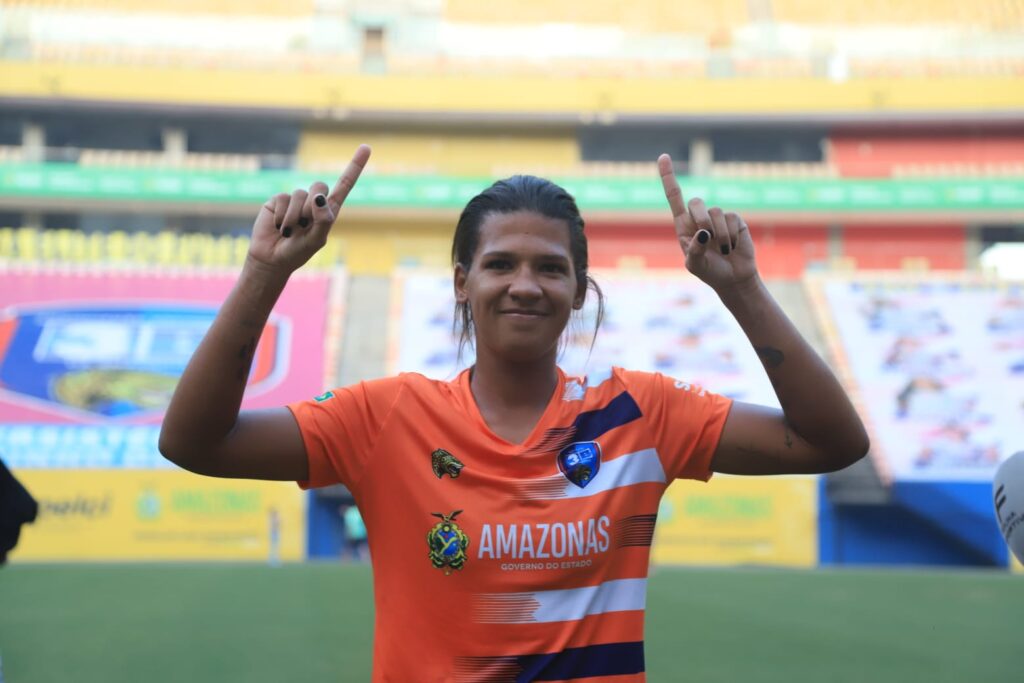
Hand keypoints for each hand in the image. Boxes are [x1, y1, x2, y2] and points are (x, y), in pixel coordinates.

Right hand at [247, 145, 370, 275]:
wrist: (272, 259)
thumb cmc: (297, 252)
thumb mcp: (316, 240)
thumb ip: (323, 220)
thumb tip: (320, 198)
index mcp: (328, 210)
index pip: (344, 185)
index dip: (354, 166)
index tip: (366, 147)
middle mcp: (313, 202)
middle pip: (320, 186)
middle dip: (313, 204)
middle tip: (305, 224)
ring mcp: (295, 200)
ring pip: (300, 195)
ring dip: (295, 218)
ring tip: (290, 232)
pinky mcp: (278, 200)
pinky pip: (284, 199)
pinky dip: (283, 217)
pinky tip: (279, 227)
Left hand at [658, 153, 758, 292]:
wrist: (733, 278)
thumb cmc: (710, 271)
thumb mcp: (695, 265)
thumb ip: (694, 250)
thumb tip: (704, 232)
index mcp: (684, 226)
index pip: (674, 197)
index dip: (668, 177)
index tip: (663, 156)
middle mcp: (700, 218)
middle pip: (696, 202)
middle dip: (701, 220)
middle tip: (707, 238)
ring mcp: (718, 217)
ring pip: (716, 212)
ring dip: (720, 236)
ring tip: (723, 250)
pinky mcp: (735, 220)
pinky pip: (731, 219)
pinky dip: (731, 236)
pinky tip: (733, 246)